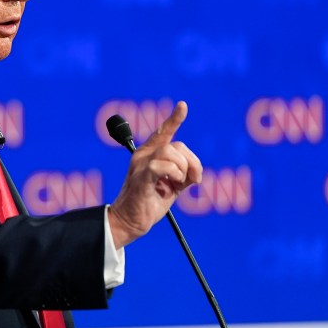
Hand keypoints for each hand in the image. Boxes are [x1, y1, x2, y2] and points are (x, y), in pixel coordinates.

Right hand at [107, 101, 202, 247]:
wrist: (130, 222)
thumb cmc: (149, 203)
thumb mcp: (172, 186)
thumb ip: (183, 174)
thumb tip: (197, 172)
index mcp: (149, 155)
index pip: (163, 132)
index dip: (174, 119)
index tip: (183, 105)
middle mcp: (143, 156)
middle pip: (176, 145)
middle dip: (191, 163)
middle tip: (193, 181)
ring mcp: (140, 165)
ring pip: (171, 153)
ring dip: (183, 170)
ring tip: (179, 185)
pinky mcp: (141, 178)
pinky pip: (162, 166)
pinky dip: (174, 175)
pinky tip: (171, 187)